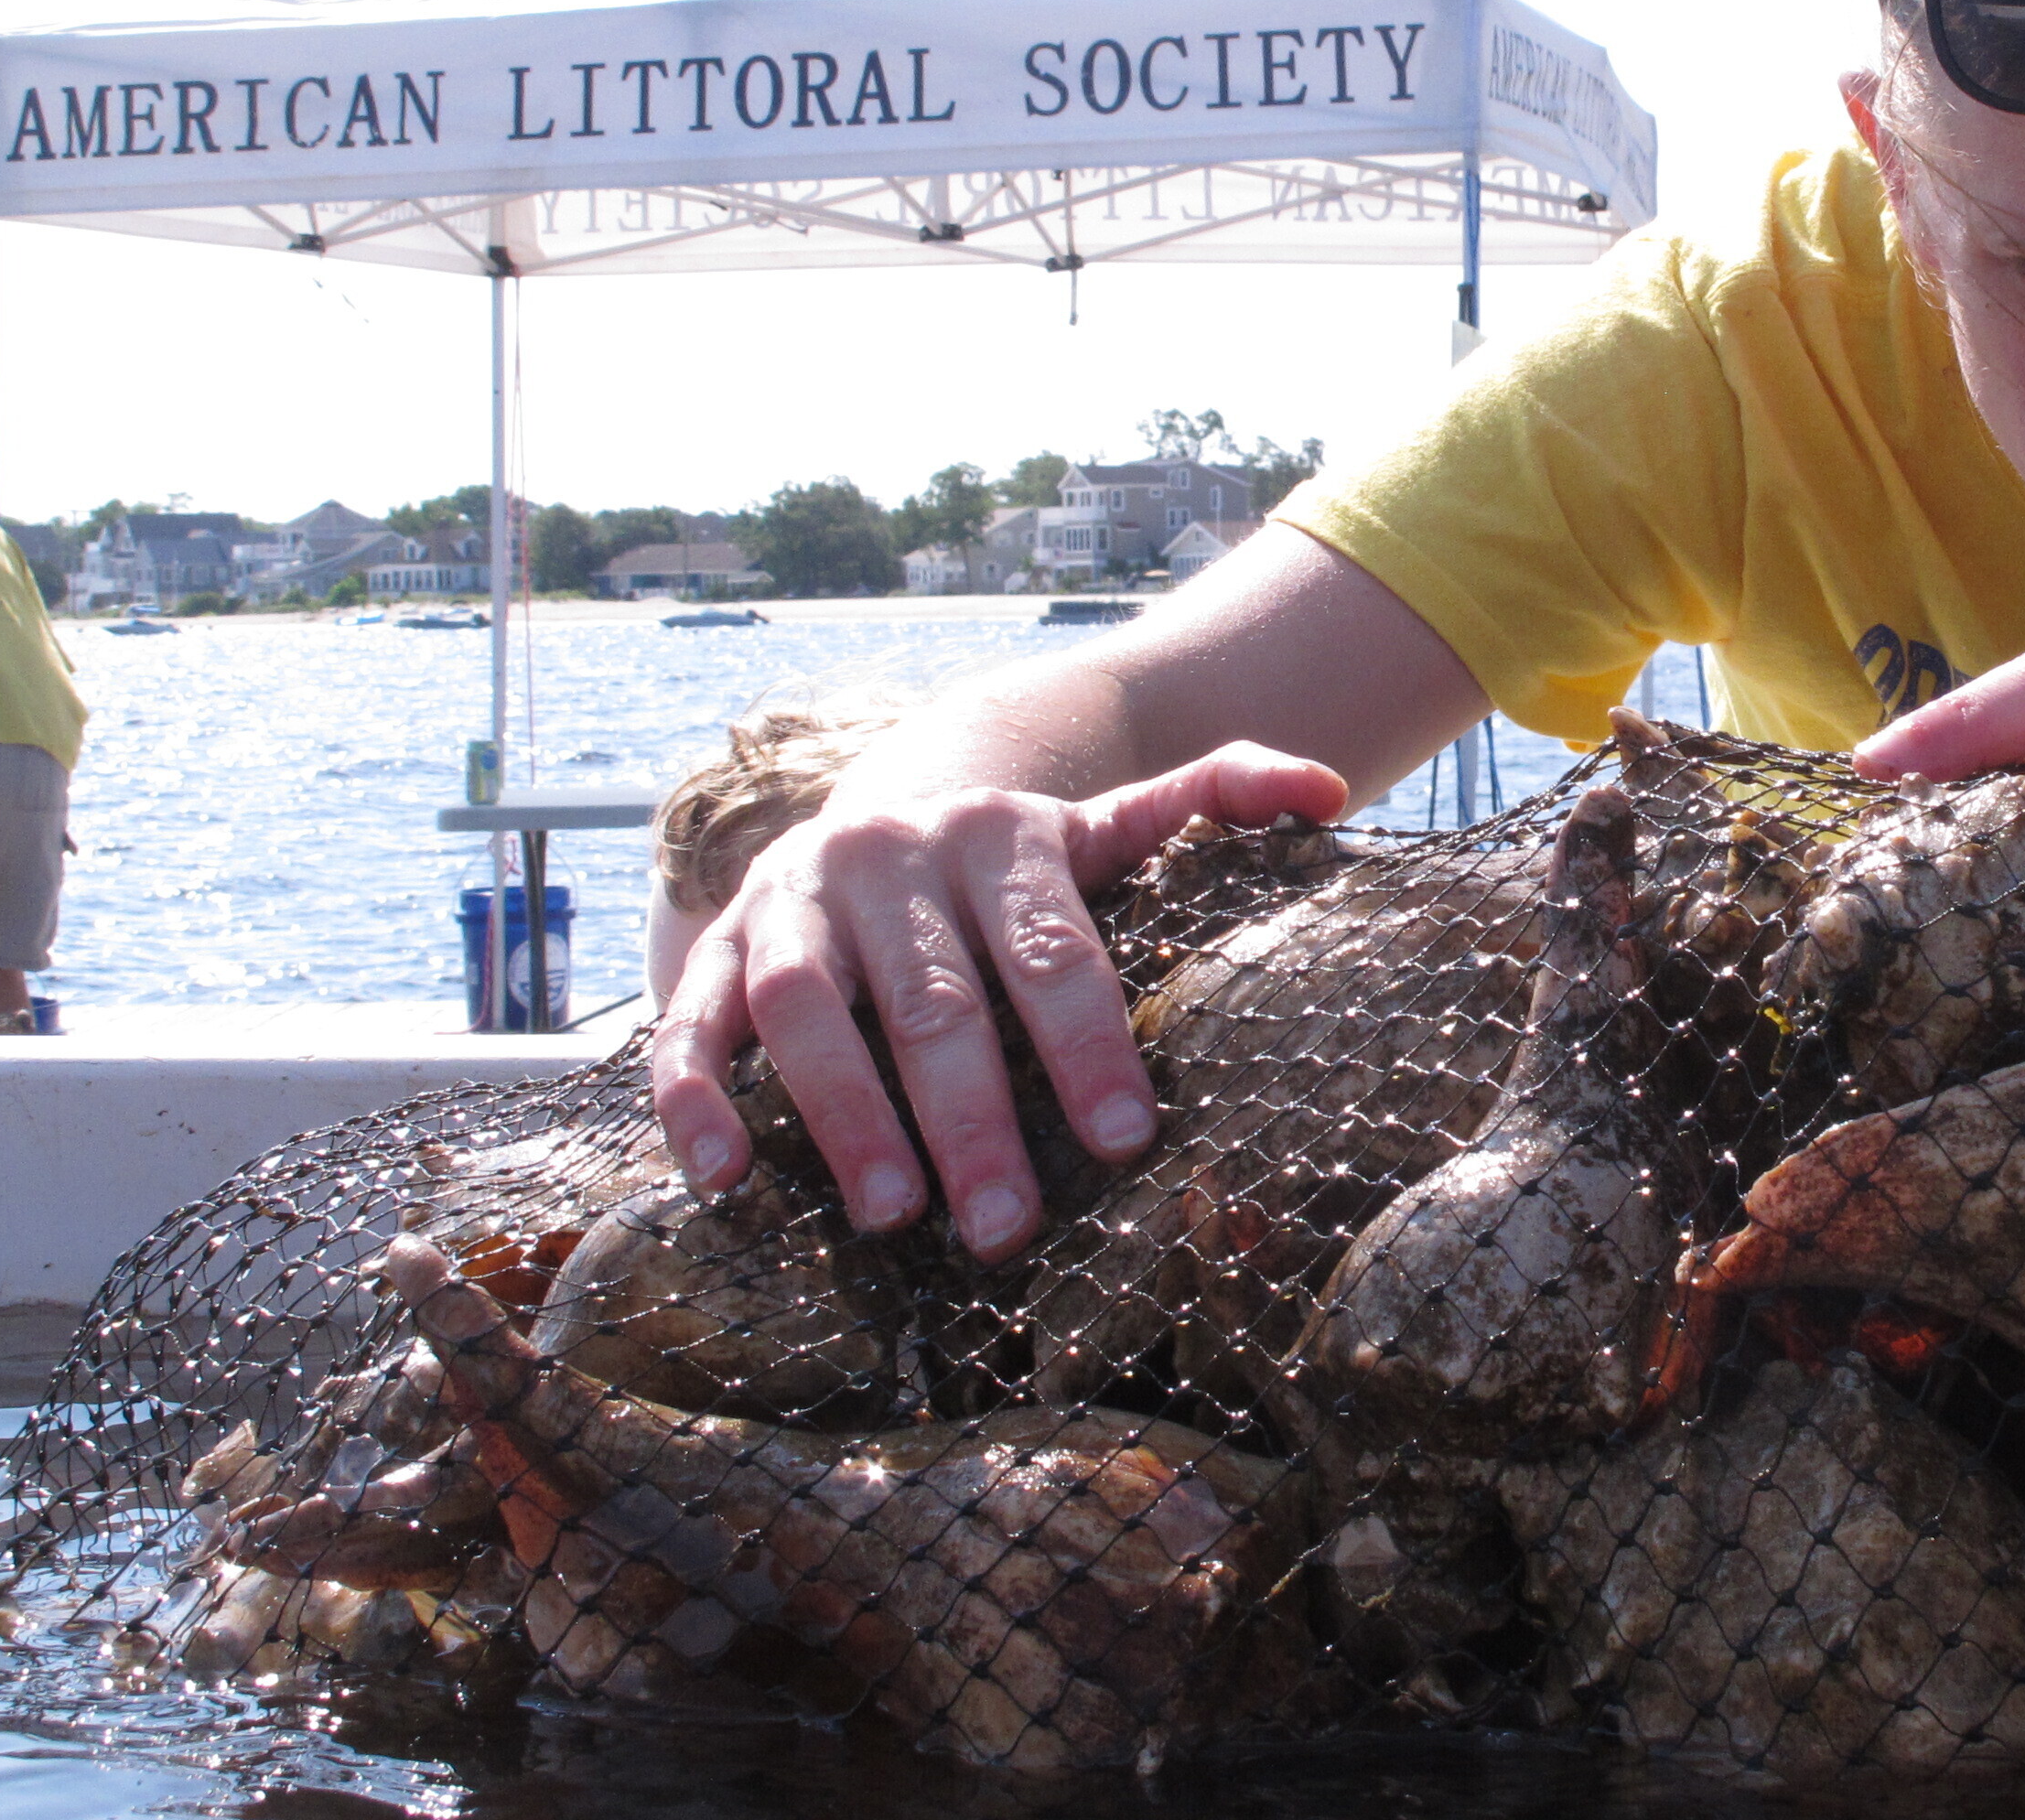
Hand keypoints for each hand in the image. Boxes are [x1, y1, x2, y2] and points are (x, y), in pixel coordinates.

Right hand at [649, 742, 1348, 1262]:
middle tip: (1009, 1230)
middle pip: (936, 1000)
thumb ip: (1214, 799)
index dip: (1088, 1043)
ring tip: (893, 1216)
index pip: (1054, 948)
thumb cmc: (1021, 863)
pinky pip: (694, 1023)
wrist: (886, 806)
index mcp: (1001, 835)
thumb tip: (1330, 795)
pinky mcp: (719, 946)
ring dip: (847, 1116)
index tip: (1127, 1140)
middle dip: (975, 1118)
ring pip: (811, 1010)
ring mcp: (794, 899)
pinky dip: (697, 1098)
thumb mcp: (1112, 822)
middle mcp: (890, 857)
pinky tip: (723, 1181)